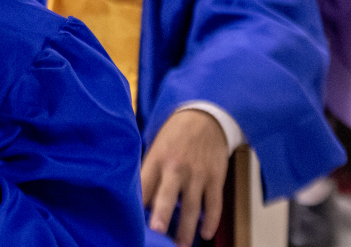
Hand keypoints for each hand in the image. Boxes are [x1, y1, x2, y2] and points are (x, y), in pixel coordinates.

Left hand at [142, 109, 229, 246]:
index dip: (138, 204)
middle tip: (157, 230)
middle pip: (168, 194)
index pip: (144, 185)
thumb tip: (138, 200)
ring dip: (187, 229)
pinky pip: (214, 203)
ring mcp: (198, 173)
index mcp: (157, 158)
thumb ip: (149, 170)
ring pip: (193, 206)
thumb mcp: (156, 145)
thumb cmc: (176, 134)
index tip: (134, 221)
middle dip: (162, 213)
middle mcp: (177, 167)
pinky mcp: (216, 177)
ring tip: (181, 244)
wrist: (206, 116)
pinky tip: (206, 233)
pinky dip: (211, 221)